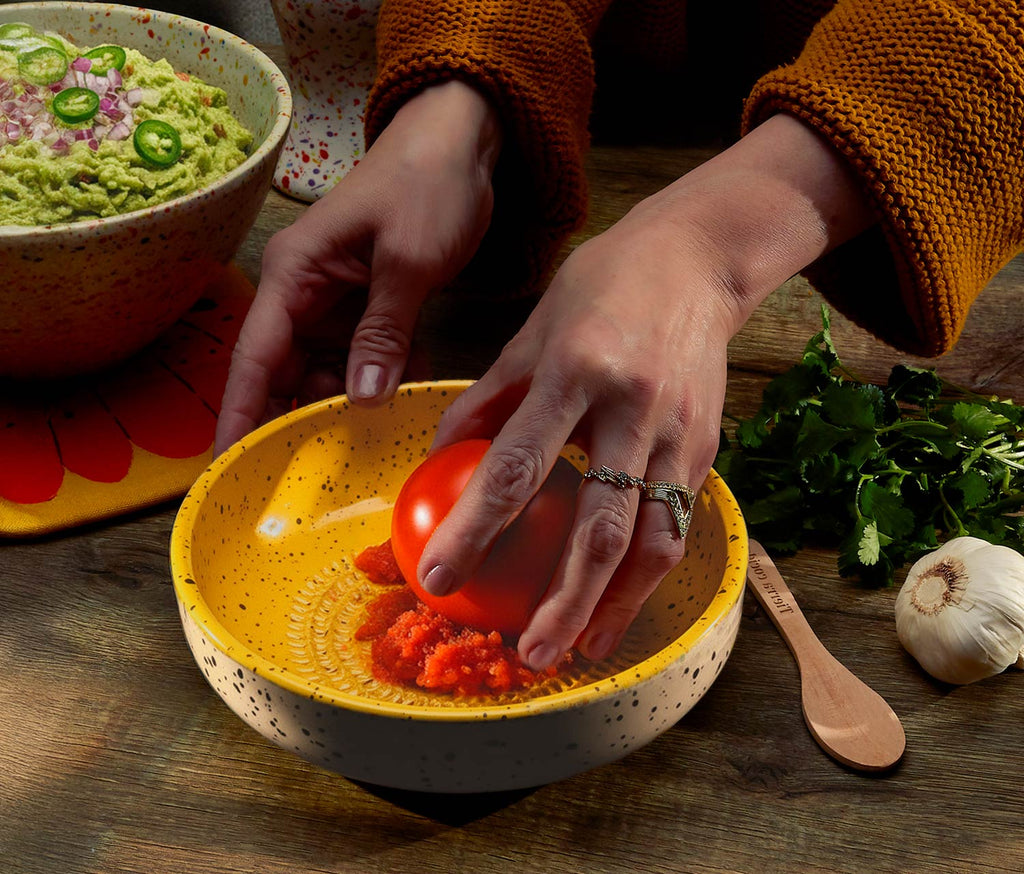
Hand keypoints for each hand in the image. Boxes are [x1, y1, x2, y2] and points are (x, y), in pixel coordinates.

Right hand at [214, 80, 502, 454]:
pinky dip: (383, 380)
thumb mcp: (407, 261)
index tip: (229, 461)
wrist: (460, 144)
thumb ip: (383, 332)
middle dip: (301, 416)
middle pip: (287, 372)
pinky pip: (365, 360)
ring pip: (328, 372)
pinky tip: (406, 398)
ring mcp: (337, 303)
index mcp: (295, 273)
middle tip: (318, 471)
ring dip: (351, 403)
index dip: (241, 412)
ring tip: (374, 437)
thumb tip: (361, 399)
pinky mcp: (368, 308)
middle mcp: (305, 293)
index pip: (256, 355)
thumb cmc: (426, 184)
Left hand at [412, 114, 875, 668]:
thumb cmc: (602, 287)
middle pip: (597, 525)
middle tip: (529, 654)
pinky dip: (648, 573)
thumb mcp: (532, 329)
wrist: (697, 260)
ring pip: (651, 539)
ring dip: (616, 605)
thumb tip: (444, 457)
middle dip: (561, 600)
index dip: (475, 530)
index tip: (438, 578)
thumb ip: (488, 399)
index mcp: (574, 371)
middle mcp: (632, 408)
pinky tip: (621, 603)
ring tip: (581, 650)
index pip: (517, 467)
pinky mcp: (707, 447)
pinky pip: (676, 522)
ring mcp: (679, 432)